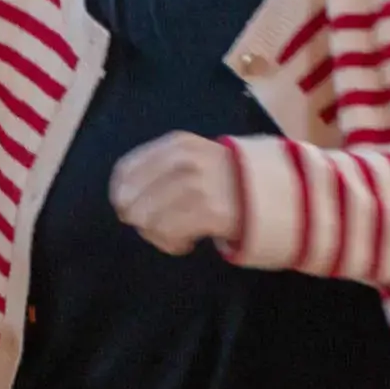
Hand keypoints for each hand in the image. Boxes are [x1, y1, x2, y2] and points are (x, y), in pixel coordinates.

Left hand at [109, 134, 238, 255]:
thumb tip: (120, 198)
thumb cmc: (224, 178)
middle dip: (138, 217)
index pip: (125, 170)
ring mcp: (197, 185)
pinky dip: (172, 243)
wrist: (270, 192)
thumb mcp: (192, 157)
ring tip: (176, 233)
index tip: (126, 208)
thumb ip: (157, 169)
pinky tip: (187, 241)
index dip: (119, 194)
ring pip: (147, 219)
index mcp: (176, 144)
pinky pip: (168, 233)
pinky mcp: (209, 211)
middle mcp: (184, 160)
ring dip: (157, 234)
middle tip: (156, 224)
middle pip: (131, 199)